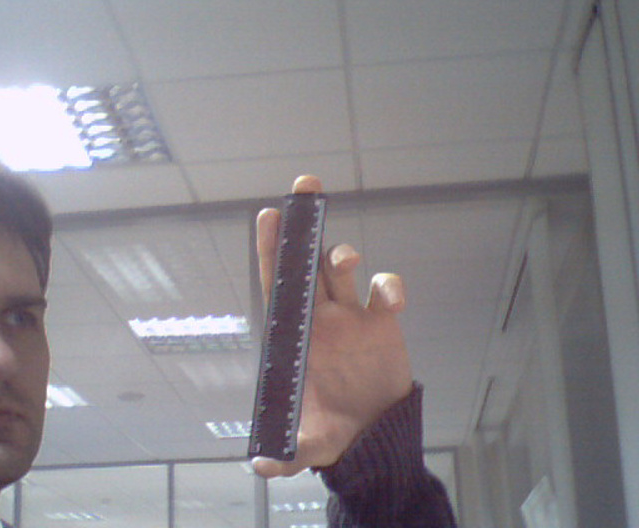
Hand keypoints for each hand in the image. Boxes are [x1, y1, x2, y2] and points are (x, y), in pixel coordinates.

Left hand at [252, 175, 412, 477]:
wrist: (374, 435)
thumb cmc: (332, 431)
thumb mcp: (307, 446)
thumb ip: (286, 454)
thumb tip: (262, 466)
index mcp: (294, 336)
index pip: (278, 285)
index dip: (271, 251)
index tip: (266, 214)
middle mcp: (319, 317)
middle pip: (308, 262)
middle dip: (303, 226)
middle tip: (305, 184)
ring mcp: (350, 316)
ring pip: (342, 270)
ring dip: (342, 256)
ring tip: (345, 260)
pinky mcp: (382, 324)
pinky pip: (383, 293)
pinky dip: (387, 286)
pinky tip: (388, 298)